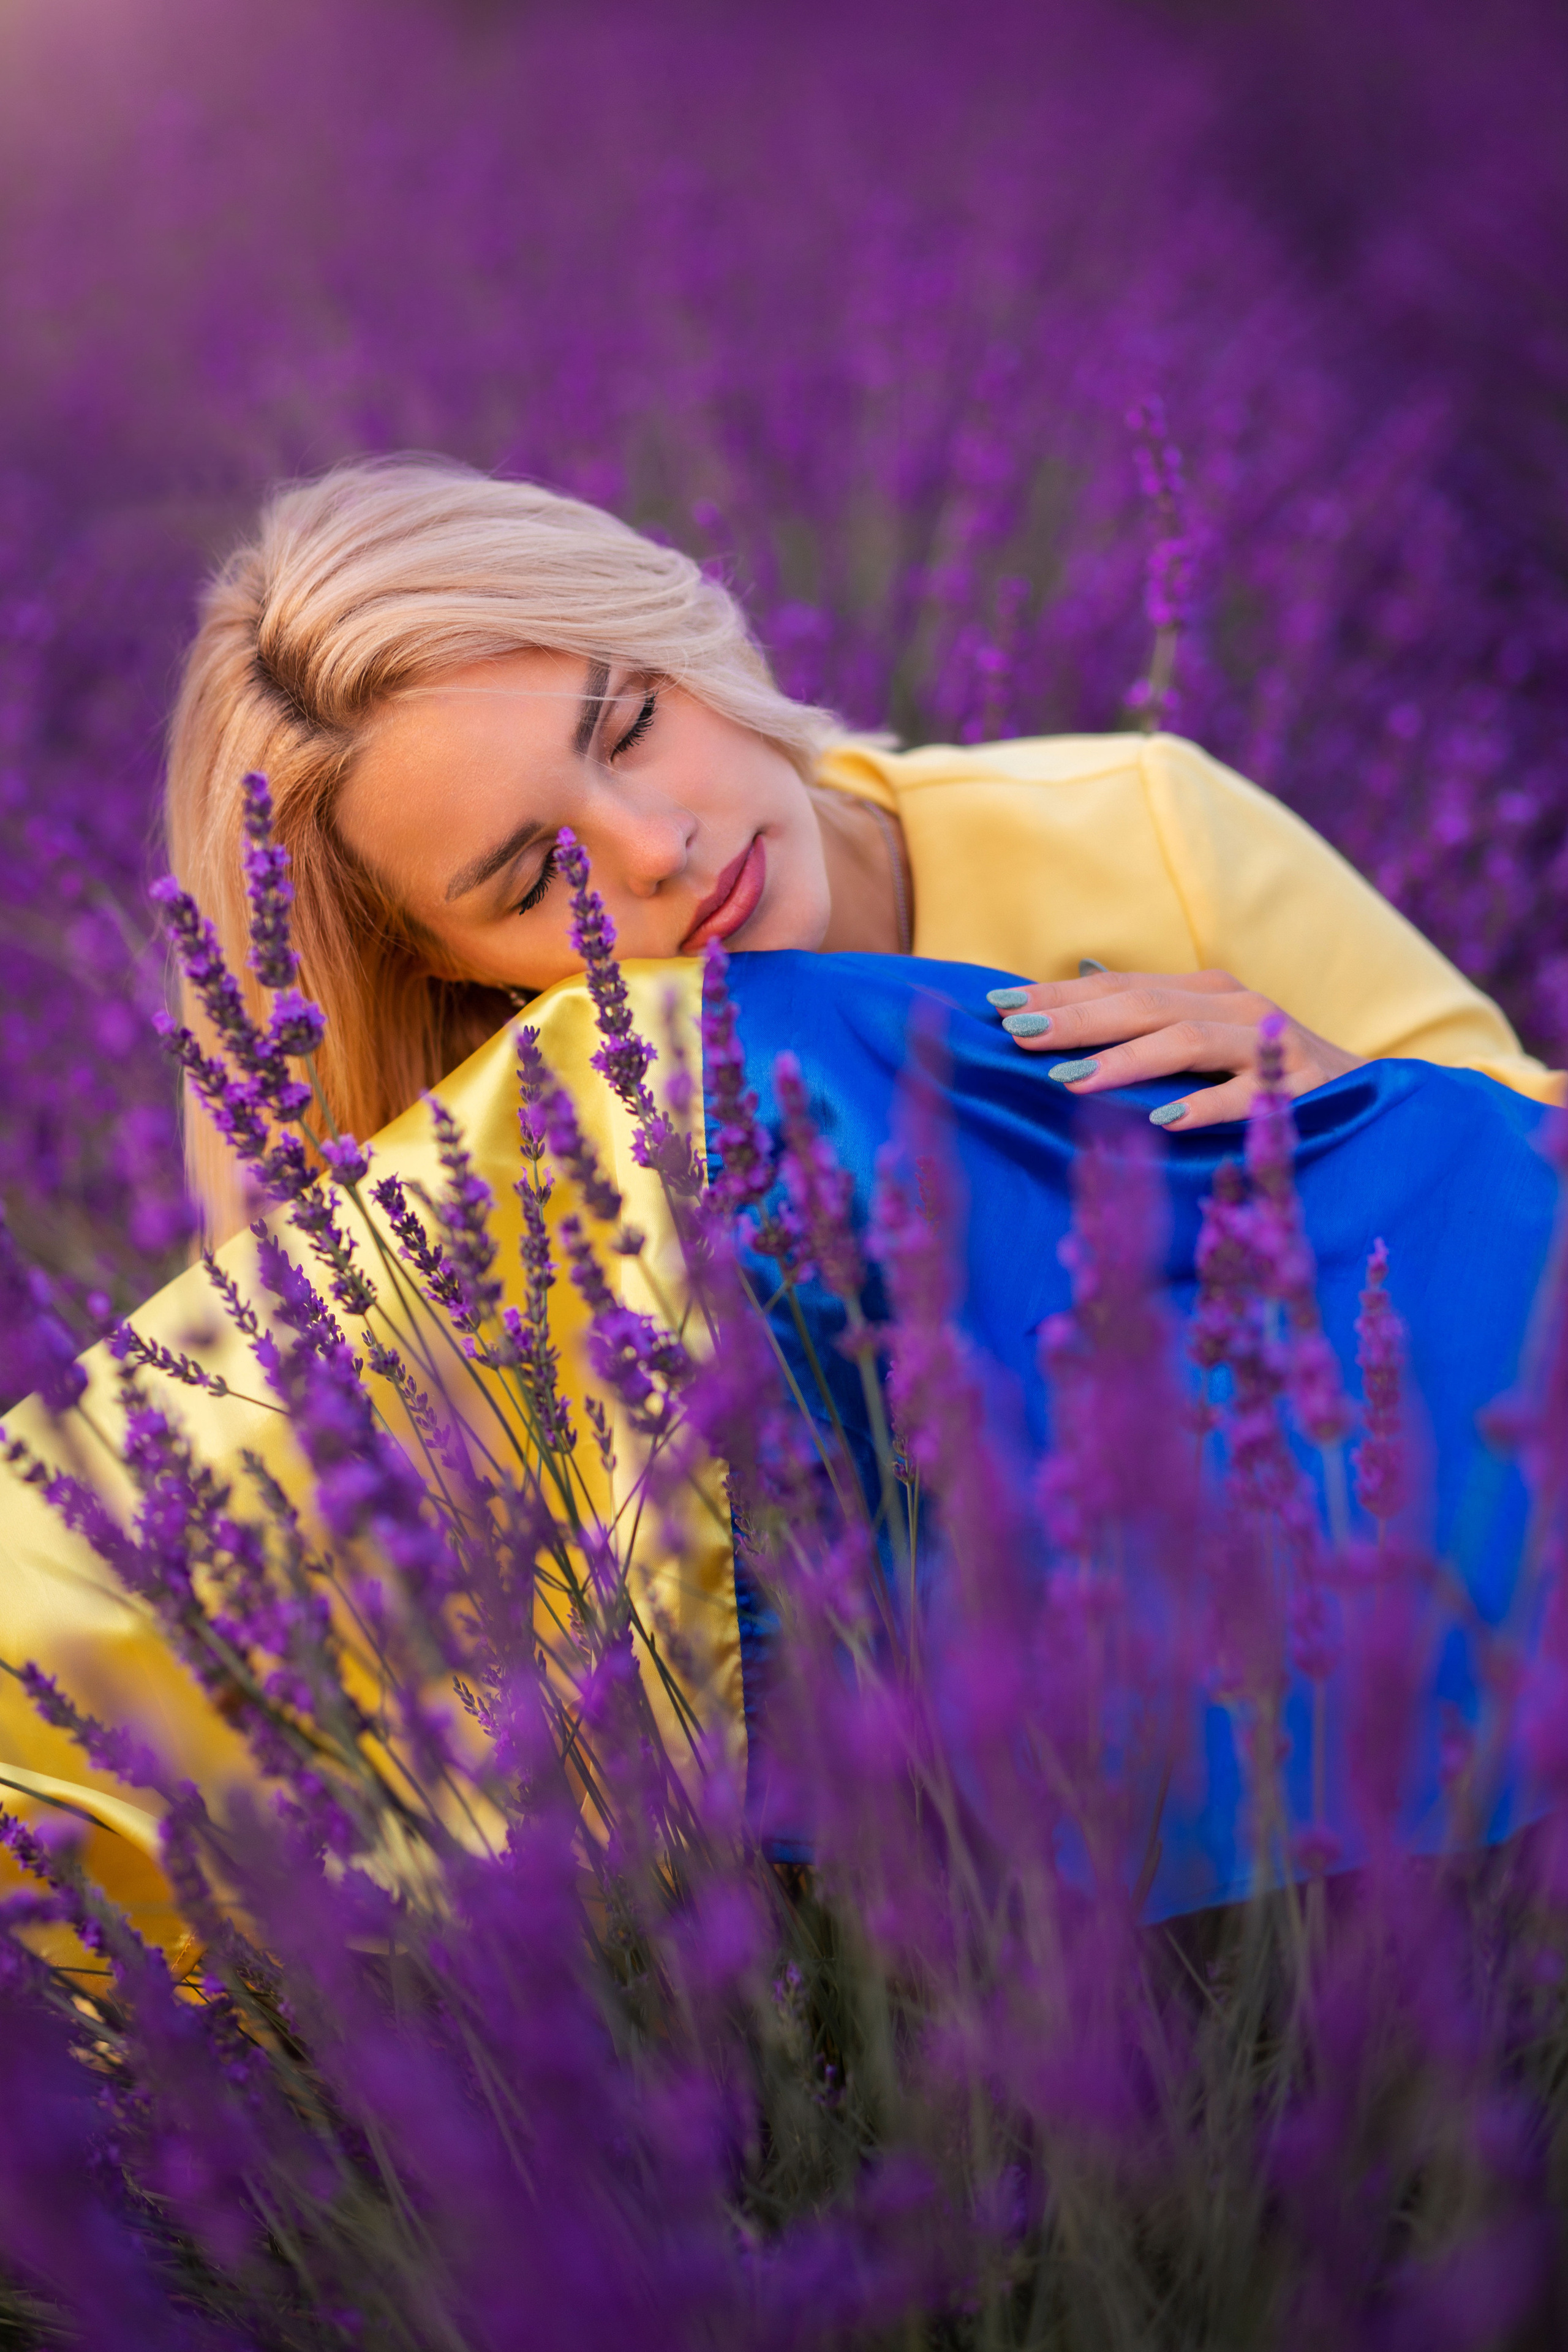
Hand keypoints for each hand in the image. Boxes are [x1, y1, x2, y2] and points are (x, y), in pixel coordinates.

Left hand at [987, 968, 1363, 1130]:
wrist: (1375, 1098)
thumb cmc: (1271, 1077)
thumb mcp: (1209, 1045)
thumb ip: (1150, 1030)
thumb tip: (1069, 1021)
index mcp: (1206, 992)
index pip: (1119, 987)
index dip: (1058, 995)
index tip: (997, 1008)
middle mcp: (1236, 1006)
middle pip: (1142, 1004)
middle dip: (1074, 1019)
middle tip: (1016, 1035)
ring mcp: (1270, 1044)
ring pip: (1186, 1039)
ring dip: (1124, 1058)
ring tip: (1067, 1079)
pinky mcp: (1303, 1086)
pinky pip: (1245, 1096)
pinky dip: (1201, 1105)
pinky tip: (1160, 1120)